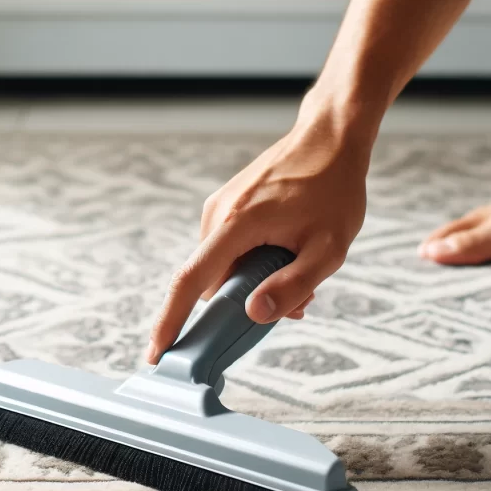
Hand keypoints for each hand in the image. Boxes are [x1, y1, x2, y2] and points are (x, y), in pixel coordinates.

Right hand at [144, 113, 369, 363]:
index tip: (157, 353)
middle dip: (246, 303)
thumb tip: (254, 314)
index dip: (171, 322)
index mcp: (235, 225)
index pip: (191, 283)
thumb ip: (292, 285)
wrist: (331, 137)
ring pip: (224, 266)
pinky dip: (254, 261)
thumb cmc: (333, 189)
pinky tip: (288, 254)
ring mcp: (220, 208)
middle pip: (213, 282)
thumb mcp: (328, 248)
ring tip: (302, 269)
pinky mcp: (228, 205)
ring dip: (255, 281)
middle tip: (296, 304)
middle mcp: (217, 216)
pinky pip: (230, 248)